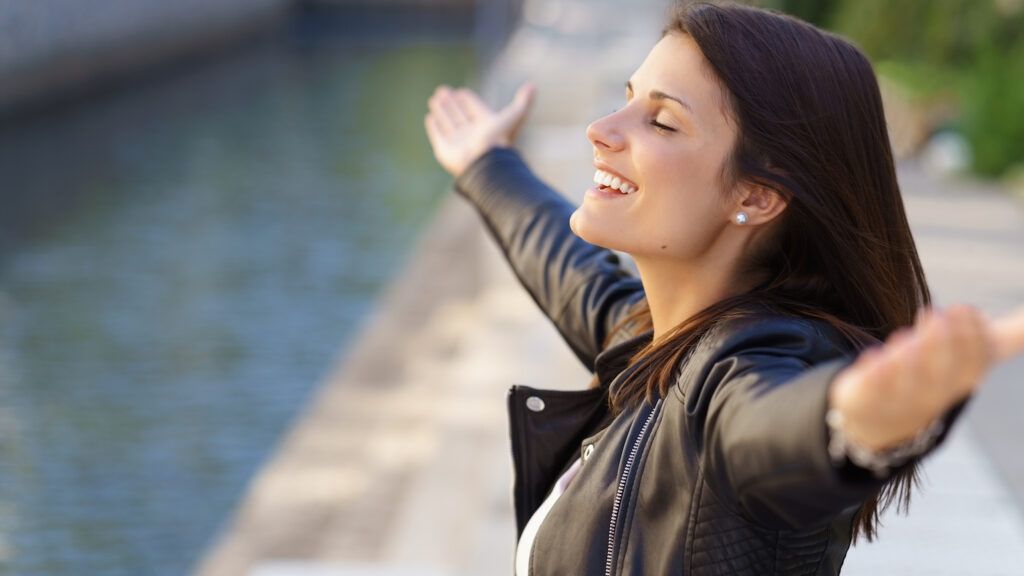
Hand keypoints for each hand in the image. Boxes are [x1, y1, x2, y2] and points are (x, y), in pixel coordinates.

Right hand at [423, 81, 535, 178]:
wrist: (486, 163)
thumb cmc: (500, 140)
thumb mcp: (515, 116)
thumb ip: (523, 101)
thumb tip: (533, 86)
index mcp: (486, 125)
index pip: (474, 109)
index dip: (468, 100)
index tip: (461, 92)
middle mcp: (471, 134)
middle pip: (460, 114)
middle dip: (451, 103)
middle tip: (442, 90)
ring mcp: (458, 142)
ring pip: (448, 123)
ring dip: (441, 111)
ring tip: (435, 98)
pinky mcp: (445, 150)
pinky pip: (438, 136)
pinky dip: (434, 127)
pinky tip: (430, 117)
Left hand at [828, 303, 1023, 450]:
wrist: (881, 424)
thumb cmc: (932, 380)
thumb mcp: (968, 359)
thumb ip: (1001, 337)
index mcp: (960, 383)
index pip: (973, 363)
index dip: (971, 338)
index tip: (966, 308)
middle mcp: (933, 396)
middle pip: (942, 374)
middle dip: (942, 345)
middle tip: (938, 314)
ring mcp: (899, 402)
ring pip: (907, 386)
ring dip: (909, 361)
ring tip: (907, 335)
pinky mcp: (866, 401)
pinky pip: (872, 394)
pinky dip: (875, 377)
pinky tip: (874, 356)